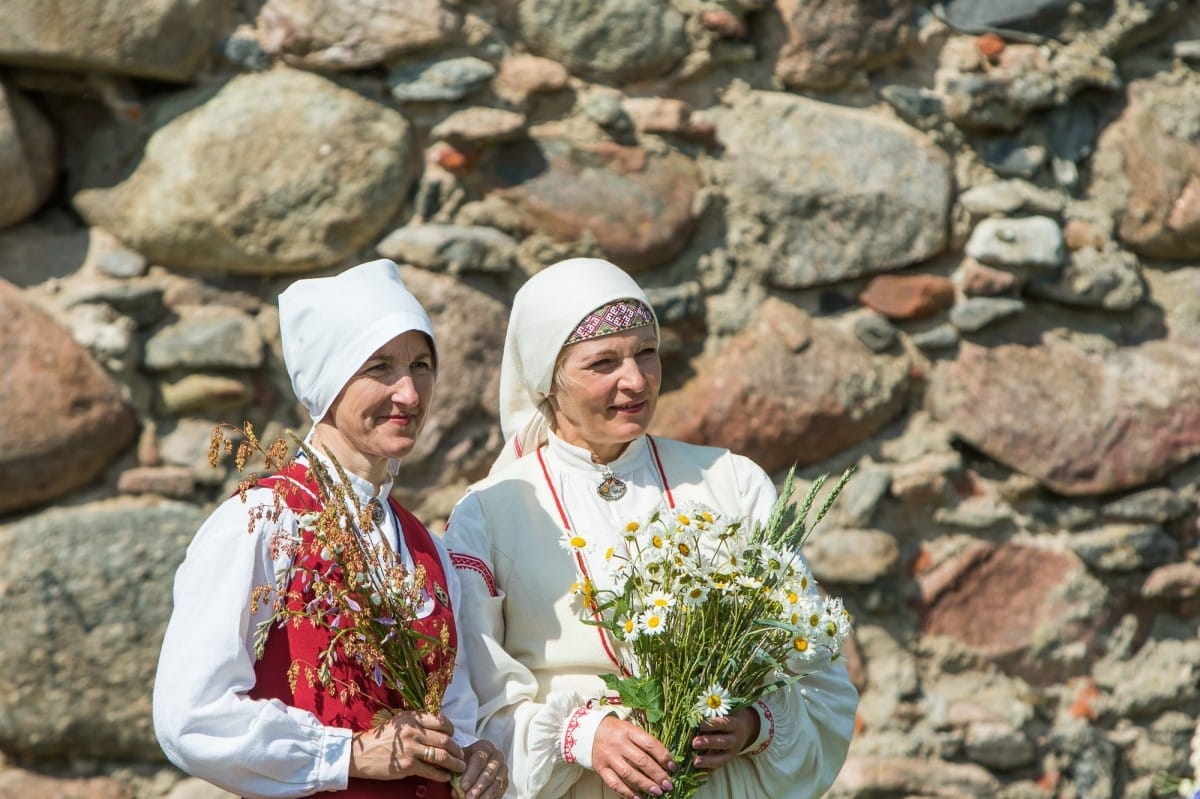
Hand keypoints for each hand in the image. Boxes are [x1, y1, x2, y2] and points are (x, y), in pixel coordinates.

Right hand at [349, 711, 465, 781]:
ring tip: (460, 767)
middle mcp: (413, 732)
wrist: (360, 753)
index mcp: (413, 718)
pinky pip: (431, 771)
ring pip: (441, 756)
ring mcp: (410, 749)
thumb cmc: (382, 738)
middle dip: (457, 749)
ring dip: (454, 763)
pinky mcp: (407, 766)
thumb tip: (441, 728)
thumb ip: (419, 722)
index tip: (454, 737)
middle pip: (445, 740)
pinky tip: (446, 776)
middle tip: (462, 755)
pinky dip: (441, 775)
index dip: (452, 730)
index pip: (441, 721)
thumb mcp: (400, 722)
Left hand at [458, 740, 507, 797]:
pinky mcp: (505, 781)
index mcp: (485, 747)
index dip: (471, 774)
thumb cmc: (464, 763)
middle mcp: (497, 756)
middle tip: (469, 797)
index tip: (463, 786)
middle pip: (490, 771)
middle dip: (479, 786)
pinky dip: (491, 797)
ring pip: (496, 783)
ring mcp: (503, 769)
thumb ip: (455, 773)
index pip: (479, 759)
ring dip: (485, 794)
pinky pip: (500, 790)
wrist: (473, 767)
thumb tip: (456, 790)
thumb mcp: (458, 764)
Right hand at [591, 716, 675, 798]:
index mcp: (628, 731)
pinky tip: (638, 798)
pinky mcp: (600, 768)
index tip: (673, 767)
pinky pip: (614, 783)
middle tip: (668, 784)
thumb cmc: (614, 730)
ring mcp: (609, 757)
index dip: (663, 756)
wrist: (586, 731)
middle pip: (641, 761)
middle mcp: (618, 743)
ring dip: (645, 785)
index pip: (650, 744)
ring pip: (629, 774)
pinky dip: (627, 792)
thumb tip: (664, 759)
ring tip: (657, 792)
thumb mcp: (628, 728)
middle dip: (657, 774)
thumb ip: (643, 740)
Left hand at [690, 707, 759, 769]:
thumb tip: (694, 708)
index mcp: (735, 724)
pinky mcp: (726, 761)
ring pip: (721, 759)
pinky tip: (696, 775)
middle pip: (723, 742)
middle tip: (694, 743)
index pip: (725, 724)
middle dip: (708, 743)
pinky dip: (707, 773)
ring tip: (695, 762)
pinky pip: (717, 769)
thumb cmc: (729, 715)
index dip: (713, 724)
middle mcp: (735, 739)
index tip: (700, 724)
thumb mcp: (726, 709)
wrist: (745, 728)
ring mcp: (731, 752)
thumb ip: (713, 709)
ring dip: (708, 761)